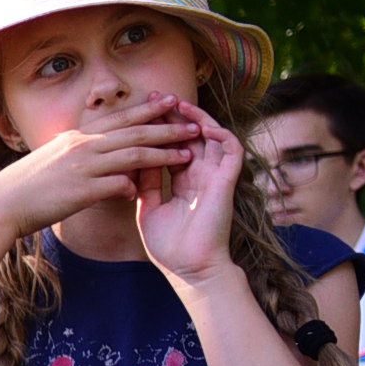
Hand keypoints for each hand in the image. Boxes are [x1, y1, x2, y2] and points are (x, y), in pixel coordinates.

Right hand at [0, 97, 198, 237]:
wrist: (1, 206)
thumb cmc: (26, 187)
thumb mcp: (54, 161)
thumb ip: (80, 157)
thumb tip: (93, 156)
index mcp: (77, 136)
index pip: (120, 118)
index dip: (148, 110)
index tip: (171, 102)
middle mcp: (83, 146)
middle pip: (134, 133)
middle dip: (167, 128)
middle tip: (194, 123)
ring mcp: (83, 167)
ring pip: (133, 156)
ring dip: (163, 155)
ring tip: (187, 154)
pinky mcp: (81, 191)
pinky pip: (117, 185)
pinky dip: (133, 187)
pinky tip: (145, 191)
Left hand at [136, 99, 244, 286]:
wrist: (188, 269)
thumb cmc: (169, 246)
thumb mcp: (149, 209)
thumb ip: (146, 185)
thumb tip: (133, 162)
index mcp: (184, 180)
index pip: (172, 145)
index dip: (159, 128)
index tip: (139, 113)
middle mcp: (202, 174)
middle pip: (191, 135)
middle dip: (175, 115)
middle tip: (156, 97)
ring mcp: (216, 176)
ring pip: (212, 135)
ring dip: (196, 117)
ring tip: (177, 102)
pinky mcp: (227, 182)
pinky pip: (231, 150)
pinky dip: (220, 134)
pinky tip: (203, 126)